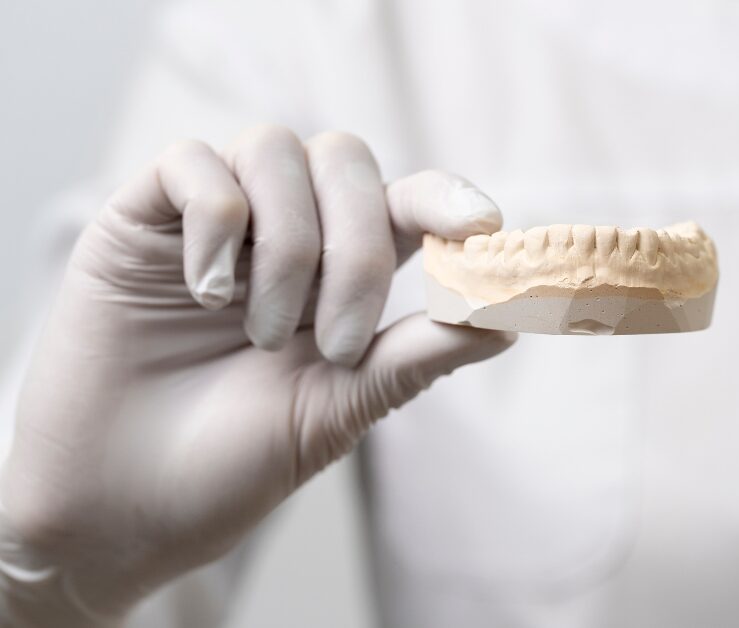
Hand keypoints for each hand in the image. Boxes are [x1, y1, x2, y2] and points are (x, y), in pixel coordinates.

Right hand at [0, 126, 513, 625]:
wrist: (117, 509)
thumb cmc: (229, 466)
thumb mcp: (337, 410)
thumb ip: (416, 356)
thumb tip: (509, 320)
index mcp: (339, 278)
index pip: (402, 204)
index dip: (446, 198)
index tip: (483, 227)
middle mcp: (283, 237)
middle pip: (345, 161)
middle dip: (359, 244)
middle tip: (340, 338)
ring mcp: (214, 224)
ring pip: (275, 150)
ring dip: (287, 245)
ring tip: (263, 332)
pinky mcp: (142, 221)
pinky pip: (192, 163)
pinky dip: (216, 220)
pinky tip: (206, 292)